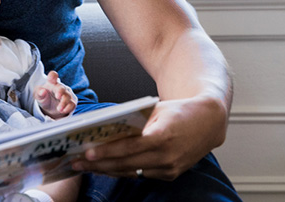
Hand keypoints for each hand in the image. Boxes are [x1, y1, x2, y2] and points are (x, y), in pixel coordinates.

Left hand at [34, 70, 76, 118]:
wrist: (49, 107)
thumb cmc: (43, 97)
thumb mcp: (38, 95)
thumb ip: (39, 92)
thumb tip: (42, 91)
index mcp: (51, 83)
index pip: (53, 76)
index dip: (53, 76)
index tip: (51, 77)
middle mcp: (59, 88)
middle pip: (61, 87)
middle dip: (60, 91)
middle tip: (57, 96)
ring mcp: (66, 95)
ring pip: (67, 96)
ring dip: (64, 103)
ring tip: (59, 109)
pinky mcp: (70, 103)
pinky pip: (72, 104)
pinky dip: (68, 108)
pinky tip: (63, 111)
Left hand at [72, 96, 227, 179]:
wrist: (208, 122)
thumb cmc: (178, 111)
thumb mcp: (154, 110)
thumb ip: (133, 121)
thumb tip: (104, 128)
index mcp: (162, 136)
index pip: (129, 147)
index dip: (107, 152)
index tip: (87, 153)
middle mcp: (166, 156)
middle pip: (126, 163)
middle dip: (98, 164)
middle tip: (76, 162)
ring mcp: (169, 168)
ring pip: (130, 171)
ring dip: (106, 170)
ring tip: (85, 166)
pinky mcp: (170, 174)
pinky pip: (140, 174)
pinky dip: (122, 170)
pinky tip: (105, 167)